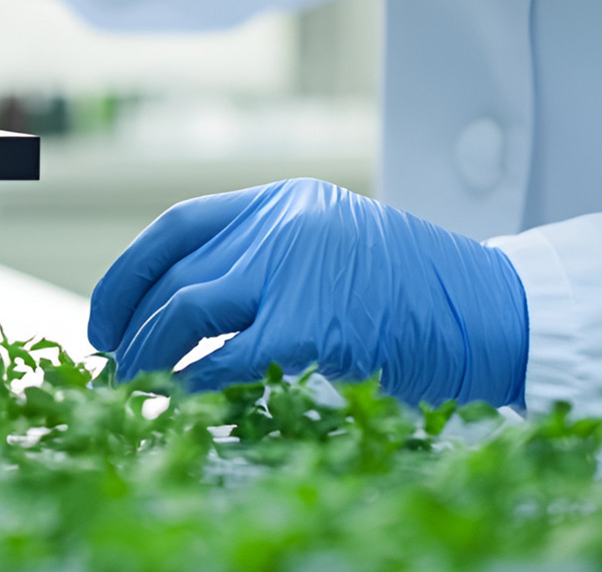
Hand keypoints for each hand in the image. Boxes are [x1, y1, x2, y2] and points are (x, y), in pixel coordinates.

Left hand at [89, 179, 528, 405]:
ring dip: (145, 355)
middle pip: (174, 275)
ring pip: (185, 310)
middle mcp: (282, 227)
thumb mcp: (336, 247)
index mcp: (284, 201)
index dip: (126, 275)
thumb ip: (267, 261)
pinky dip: (190, 383)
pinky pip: (224, 358)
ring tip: (130, 387)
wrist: (498, 312)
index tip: (103, 316)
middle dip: (129, 326)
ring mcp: (296, 272)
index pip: (176, 227)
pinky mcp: (313, 325)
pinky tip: (177, 400)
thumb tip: (181, 314)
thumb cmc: (420, 293)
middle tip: (111, 366)